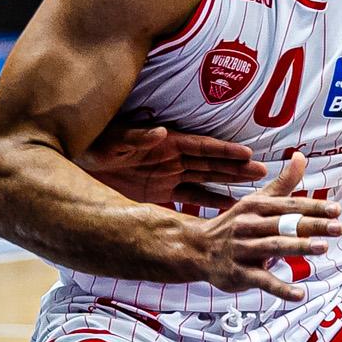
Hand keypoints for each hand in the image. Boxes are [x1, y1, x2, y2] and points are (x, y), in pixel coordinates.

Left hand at [80, 122, 263, 207]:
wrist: (78, 166)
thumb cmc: (95, 147)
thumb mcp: (115, 142)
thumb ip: (138, 138)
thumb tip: (162, 132)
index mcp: (166, 143)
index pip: (201, 146)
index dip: (225, 150)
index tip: (247, 153)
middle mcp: (172, 158)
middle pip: (211, 163)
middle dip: (236, 167)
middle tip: (263, 172)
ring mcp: (168, 175)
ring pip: (206, 180)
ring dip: (228, 184)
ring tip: (255, 189)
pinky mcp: (160, 191)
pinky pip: (190, 197)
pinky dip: (208, 202)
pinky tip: (226, 209)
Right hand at [191, 150, 339, 300]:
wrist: (196, 248)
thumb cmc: (233, 224)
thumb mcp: (255, 201)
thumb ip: (282, 183)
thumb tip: (301, 156)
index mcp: (255, 206)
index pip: (288, 205)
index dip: (313, 207)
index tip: (335, 210)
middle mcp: (248, 225)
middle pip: (284, 224)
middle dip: (311, 225)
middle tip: (337, 227)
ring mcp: (242, 250)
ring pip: (273, 247)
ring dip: (298, 248)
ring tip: (322, 248)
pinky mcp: (238, 273)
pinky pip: (262, 281)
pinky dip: (281, 288)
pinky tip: (299, 294)